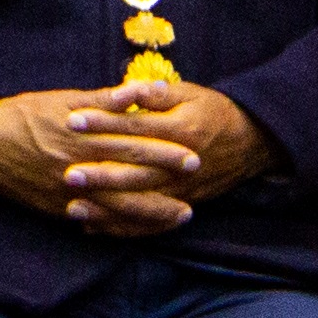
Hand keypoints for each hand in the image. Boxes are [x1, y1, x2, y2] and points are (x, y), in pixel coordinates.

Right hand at [0, 86, 201, 232]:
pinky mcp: (58, 209)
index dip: (164, 150)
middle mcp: (78, 165)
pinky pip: (98, 223)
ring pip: (119, 206)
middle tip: (198, 182)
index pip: (132, 143)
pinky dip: (122, 227)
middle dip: (166, 180)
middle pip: (131, 175)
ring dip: (154, 212)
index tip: (192, 152)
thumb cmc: (24, 114)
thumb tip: (138, 93)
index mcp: (81, 135)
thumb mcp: (62, 100)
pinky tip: (142, 230)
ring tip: (182, 214)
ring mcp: (69, 192)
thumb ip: (103, 100)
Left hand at [53, 78, 283, 229]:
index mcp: (181, 132)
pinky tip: (92, 227)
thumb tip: (126, 90)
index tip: (71, 120)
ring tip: (72, 206)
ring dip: (106, 207)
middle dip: (99, 174)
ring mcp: (181, 190)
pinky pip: (148, 224)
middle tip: (66, 173)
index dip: (102, 123)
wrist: (252, 143)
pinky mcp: (181, 205)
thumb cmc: (214, 112)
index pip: (134, 128)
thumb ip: (156, 94)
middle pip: (135, 172)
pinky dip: (121, 227)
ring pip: (139, 203)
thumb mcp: (190, 94)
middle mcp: (180, 167)